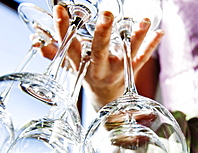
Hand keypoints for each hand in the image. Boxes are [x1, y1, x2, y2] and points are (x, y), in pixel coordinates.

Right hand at [40, 5, 163, 108]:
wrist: (106, 98)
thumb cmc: (88, 75)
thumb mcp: (72, 67)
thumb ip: (55, 54)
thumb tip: (37, 42)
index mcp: (81, 65)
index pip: (70, 47)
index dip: (63, 30)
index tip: (60, 10)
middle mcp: (99, 68)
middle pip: (99, 51)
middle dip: (102, 34)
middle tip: (106, 15)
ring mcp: (117, 70)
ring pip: (127, 53)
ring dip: (136, 37)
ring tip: (144, 20)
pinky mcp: (131, 71)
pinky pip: (143, 58)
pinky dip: (152, 45)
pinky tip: (160, 33)